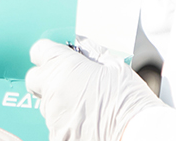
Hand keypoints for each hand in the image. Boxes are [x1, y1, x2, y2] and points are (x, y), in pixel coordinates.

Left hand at [26, 38, 163, 140]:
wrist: (140, 133)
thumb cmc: (131, 100)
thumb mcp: (115, 65)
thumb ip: (90, 51)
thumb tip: (79, 44)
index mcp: (64, 66)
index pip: (39, 51)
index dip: (48, 54)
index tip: (57, 58)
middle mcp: (53, 89)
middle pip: (35, 79)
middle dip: (47, 79)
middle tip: (68, 84)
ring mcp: (53, 115)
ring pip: (46, 104)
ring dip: (59, 103)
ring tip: (87, 108)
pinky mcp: (57, 135)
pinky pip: (55, 126)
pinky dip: (66, 124)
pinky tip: (86, 124)